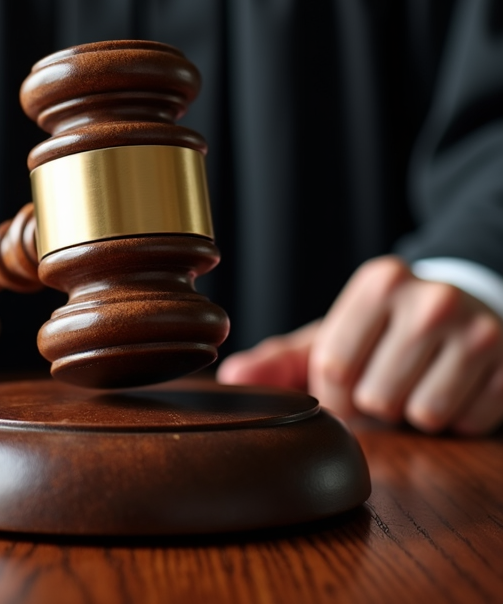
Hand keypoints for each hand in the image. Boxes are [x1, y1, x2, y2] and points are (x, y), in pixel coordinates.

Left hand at [217, 256, 502, 434]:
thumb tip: (230, 378)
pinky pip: (467, 424)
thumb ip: (281, 359)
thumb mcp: (335, 334)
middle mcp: (429, 297)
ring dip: (416, 413)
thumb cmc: (387, 329)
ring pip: (422, 415)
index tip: (349, 378)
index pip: (333, 367)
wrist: (468, 309)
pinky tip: (455, 387)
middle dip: (377, 402)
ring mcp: (476, 329)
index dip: (335, 390)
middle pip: (376, 396)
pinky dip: (457, 419)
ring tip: (420, 382)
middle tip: (391, 378)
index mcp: (379, 282)